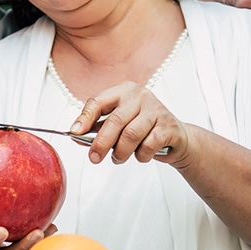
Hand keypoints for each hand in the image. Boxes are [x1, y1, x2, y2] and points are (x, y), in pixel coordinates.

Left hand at [70, 82, 189, 164]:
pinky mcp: (169, 125)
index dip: (85, 118)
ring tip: (119, 158)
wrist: (176, 137)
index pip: (98, 101)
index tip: (74, 133)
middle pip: (114, 121)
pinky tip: (141, 155)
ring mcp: (156, 109)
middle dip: (101, 143)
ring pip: (130, 135)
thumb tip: (76, 135)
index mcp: (123, 91)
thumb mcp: (119, 125)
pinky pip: (148, 145)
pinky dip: (141, 155)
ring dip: (121, 152)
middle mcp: (140, 95)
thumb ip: (98, 128)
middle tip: (94, 158)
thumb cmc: (143, 129)